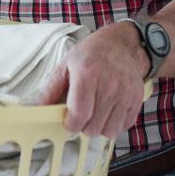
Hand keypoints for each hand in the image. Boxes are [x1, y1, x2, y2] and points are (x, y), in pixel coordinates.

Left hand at [37, 22, 150, 137]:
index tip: (68, 122)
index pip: (79, 114)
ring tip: (94, 115)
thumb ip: (51, 89)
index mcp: (87, 75)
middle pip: (94, 126)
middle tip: (81, 117)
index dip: (71, 125)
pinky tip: (107, 113)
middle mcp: (109, 85)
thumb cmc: (90, 55)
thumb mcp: (65, 65)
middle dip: (83, 127)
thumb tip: (37, 109)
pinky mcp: (137, 99)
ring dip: (99, 128)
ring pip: (110, 130)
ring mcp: (125, 93)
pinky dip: (114, 125)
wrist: (121, 44)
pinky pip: (124, 126)